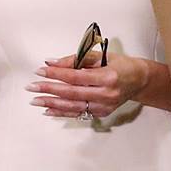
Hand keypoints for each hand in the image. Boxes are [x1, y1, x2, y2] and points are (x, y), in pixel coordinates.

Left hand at [27, 51, 168, 118]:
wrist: (139, 80)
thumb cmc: (121, 65)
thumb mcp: (101, 56)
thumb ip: (76, 59)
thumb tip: (52, 61)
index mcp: (108, 77)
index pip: (76, 77)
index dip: (56, 74)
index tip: (40, 70)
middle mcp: (106, 94)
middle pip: (72, 93)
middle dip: (49, 89)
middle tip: (31, 87)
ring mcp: (104, 106)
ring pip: (73, 106)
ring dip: (51, 103)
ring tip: (35, 100)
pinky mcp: (101, 113)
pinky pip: (78, 114)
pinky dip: (61, 112)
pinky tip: (47, 110)